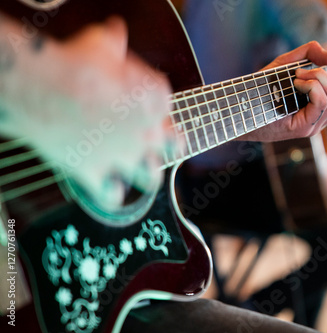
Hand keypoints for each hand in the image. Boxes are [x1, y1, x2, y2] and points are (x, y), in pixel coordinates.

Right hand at [1, 16, 174, 206]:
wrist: (42, 88)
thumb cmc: (75, 62)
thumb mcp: (102, 43)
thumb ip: (115, 40)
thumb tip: (117, 30)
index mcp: (156, 98)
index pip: (168, 107)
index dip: (159, 109)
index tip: (149, 108)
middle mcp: (147, 131)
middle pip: (171, 145)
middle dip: (167, 146)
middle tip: (161, 145)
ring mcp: (125, 156)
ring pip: (150, 176)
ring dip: (147, 173)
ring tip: (142, 171)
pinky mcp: (97, 174)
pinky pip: (112, 196)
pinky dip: (111, 195)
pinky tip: (109, 190)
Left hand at [240, 41, 326, 141]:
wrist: (239, 106)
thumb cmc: (260, 87)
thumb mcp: (287, 63)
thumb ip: (310, 53)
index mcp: (320, 110)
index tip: (325, 73)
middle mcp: (320, 120)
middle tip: (303, 74)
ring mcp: (314, 126)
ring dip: (318, 78)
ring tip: (297, 78)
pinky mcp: (304, 128)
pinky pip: (322, 102)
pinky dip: (311, 85)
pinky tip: (295, 84)